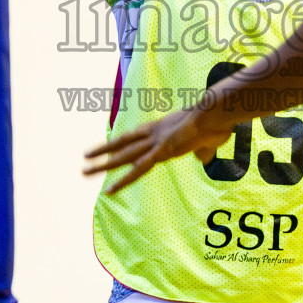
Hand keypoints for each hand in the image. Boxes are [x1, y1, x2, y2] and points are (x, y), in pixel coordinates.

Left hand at [83, 104, 233, 193]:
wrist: (216, 112)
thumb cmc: (218, 122)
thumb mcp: (210, 139)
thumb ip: (203, 150)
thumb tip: (202, 158)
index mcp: (165, 127)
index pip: (139, 136)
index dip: (125, 141)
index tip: (112, 146)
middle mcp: (155, 133)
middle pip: (124, 143)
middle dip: (104, 151)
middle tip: (86, 156)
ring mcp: (156, 143)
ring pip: (123, 156)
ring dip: (102, 164)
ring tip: (84, 169)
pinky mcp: (161, 153)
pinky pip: (137, 170)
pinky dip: (123, 181)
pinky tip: (109, 190)